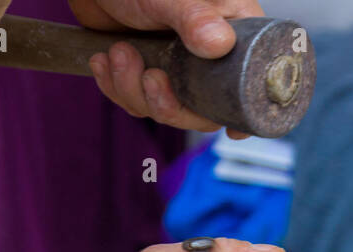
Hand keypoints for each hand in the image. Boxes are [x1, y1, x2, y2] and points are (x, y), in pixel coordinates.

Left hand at [70, 0, 265, 137]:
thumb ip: (195, 18)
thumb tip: (219, 44)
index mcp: (231, 32)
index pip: (249, 82)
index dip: (243, 111)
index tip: (234, 132)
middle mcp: (208, 56)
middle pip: (201, 111)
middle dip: (168, 104)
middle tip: (149, 77)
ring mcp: (176, 69)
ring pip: (162, 109)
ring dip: (132, 89)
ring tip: (118, 52)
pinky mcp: (146, 75)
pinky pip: (136, 102)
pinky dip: (116, 87)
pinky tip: (103, 59)